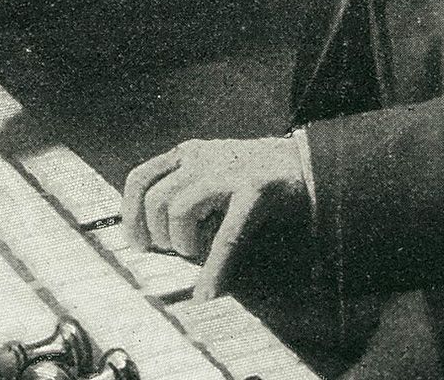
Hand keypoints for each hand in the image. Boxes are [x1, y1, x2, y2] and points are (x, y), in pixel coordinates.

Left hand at [121, 136, 307, 300]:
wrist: (312, 163)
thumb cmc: (259, 178)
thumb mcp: (214, 171)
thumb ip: (185, 191)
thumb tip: (154, 235)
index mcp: (189, 154)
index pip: (140, 179)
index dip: (131, 216)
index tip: (139, 244)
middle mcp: (203, 158)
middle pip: (157, 200)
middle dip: (161, 236)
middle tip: (179, 252)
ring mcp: (230, 172)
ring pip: (181, 211)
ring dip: (184, 245)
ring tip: (199, 256)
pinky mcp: (257, 190)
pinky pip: (226, 234)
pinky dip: (214, 268)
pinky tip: (209, 290)